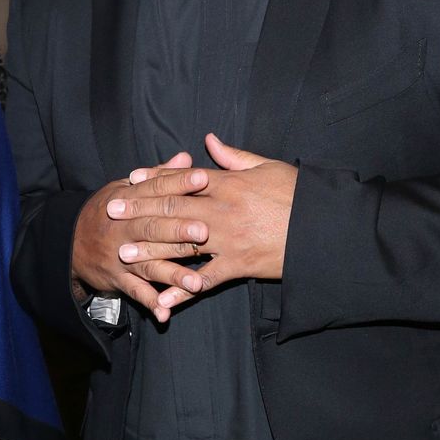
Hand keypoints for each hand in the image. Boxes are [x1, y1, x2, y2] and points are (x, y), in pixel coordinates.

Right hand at [71, 152, 193, 323]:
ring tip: (196, 282)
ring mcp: (121, 256)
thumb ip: (159, 176)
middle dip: (177, 230)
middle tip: (204, 231)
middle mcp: (124, 229)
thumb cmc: (107, 212)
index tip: (203, 179)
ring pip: (149, 264)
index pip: (155, 190)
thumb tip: (185, 158)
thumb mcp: (125, 188)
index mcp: (127, 201)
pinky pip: (135, 293)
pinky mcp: (118, 279)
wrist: (69, 242)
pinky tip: (165, 313)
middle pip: (153, 227)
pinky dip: (150, 303)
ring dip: (172, 274)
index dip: (179, 184)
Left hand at [113, 134, 297, 307]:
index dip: (155, 178)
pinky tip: (160, 299)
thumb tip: (210, 140)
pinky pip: (204, 281)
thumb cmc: (300, 194)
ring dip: (150, 250)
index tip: (131, 179)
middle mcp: (223, 211)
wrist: (326, 229)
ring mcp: (228, 241)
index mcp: (230, 184)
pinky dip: (181, 291)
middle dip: (141, 210)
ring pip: (181, 245)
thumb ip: (235, 156)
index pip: (184, 179)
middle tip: (113, 211)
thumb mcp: (268, 167)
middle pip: (173, 208)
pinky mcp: (238, 266)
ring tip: (124, 253)